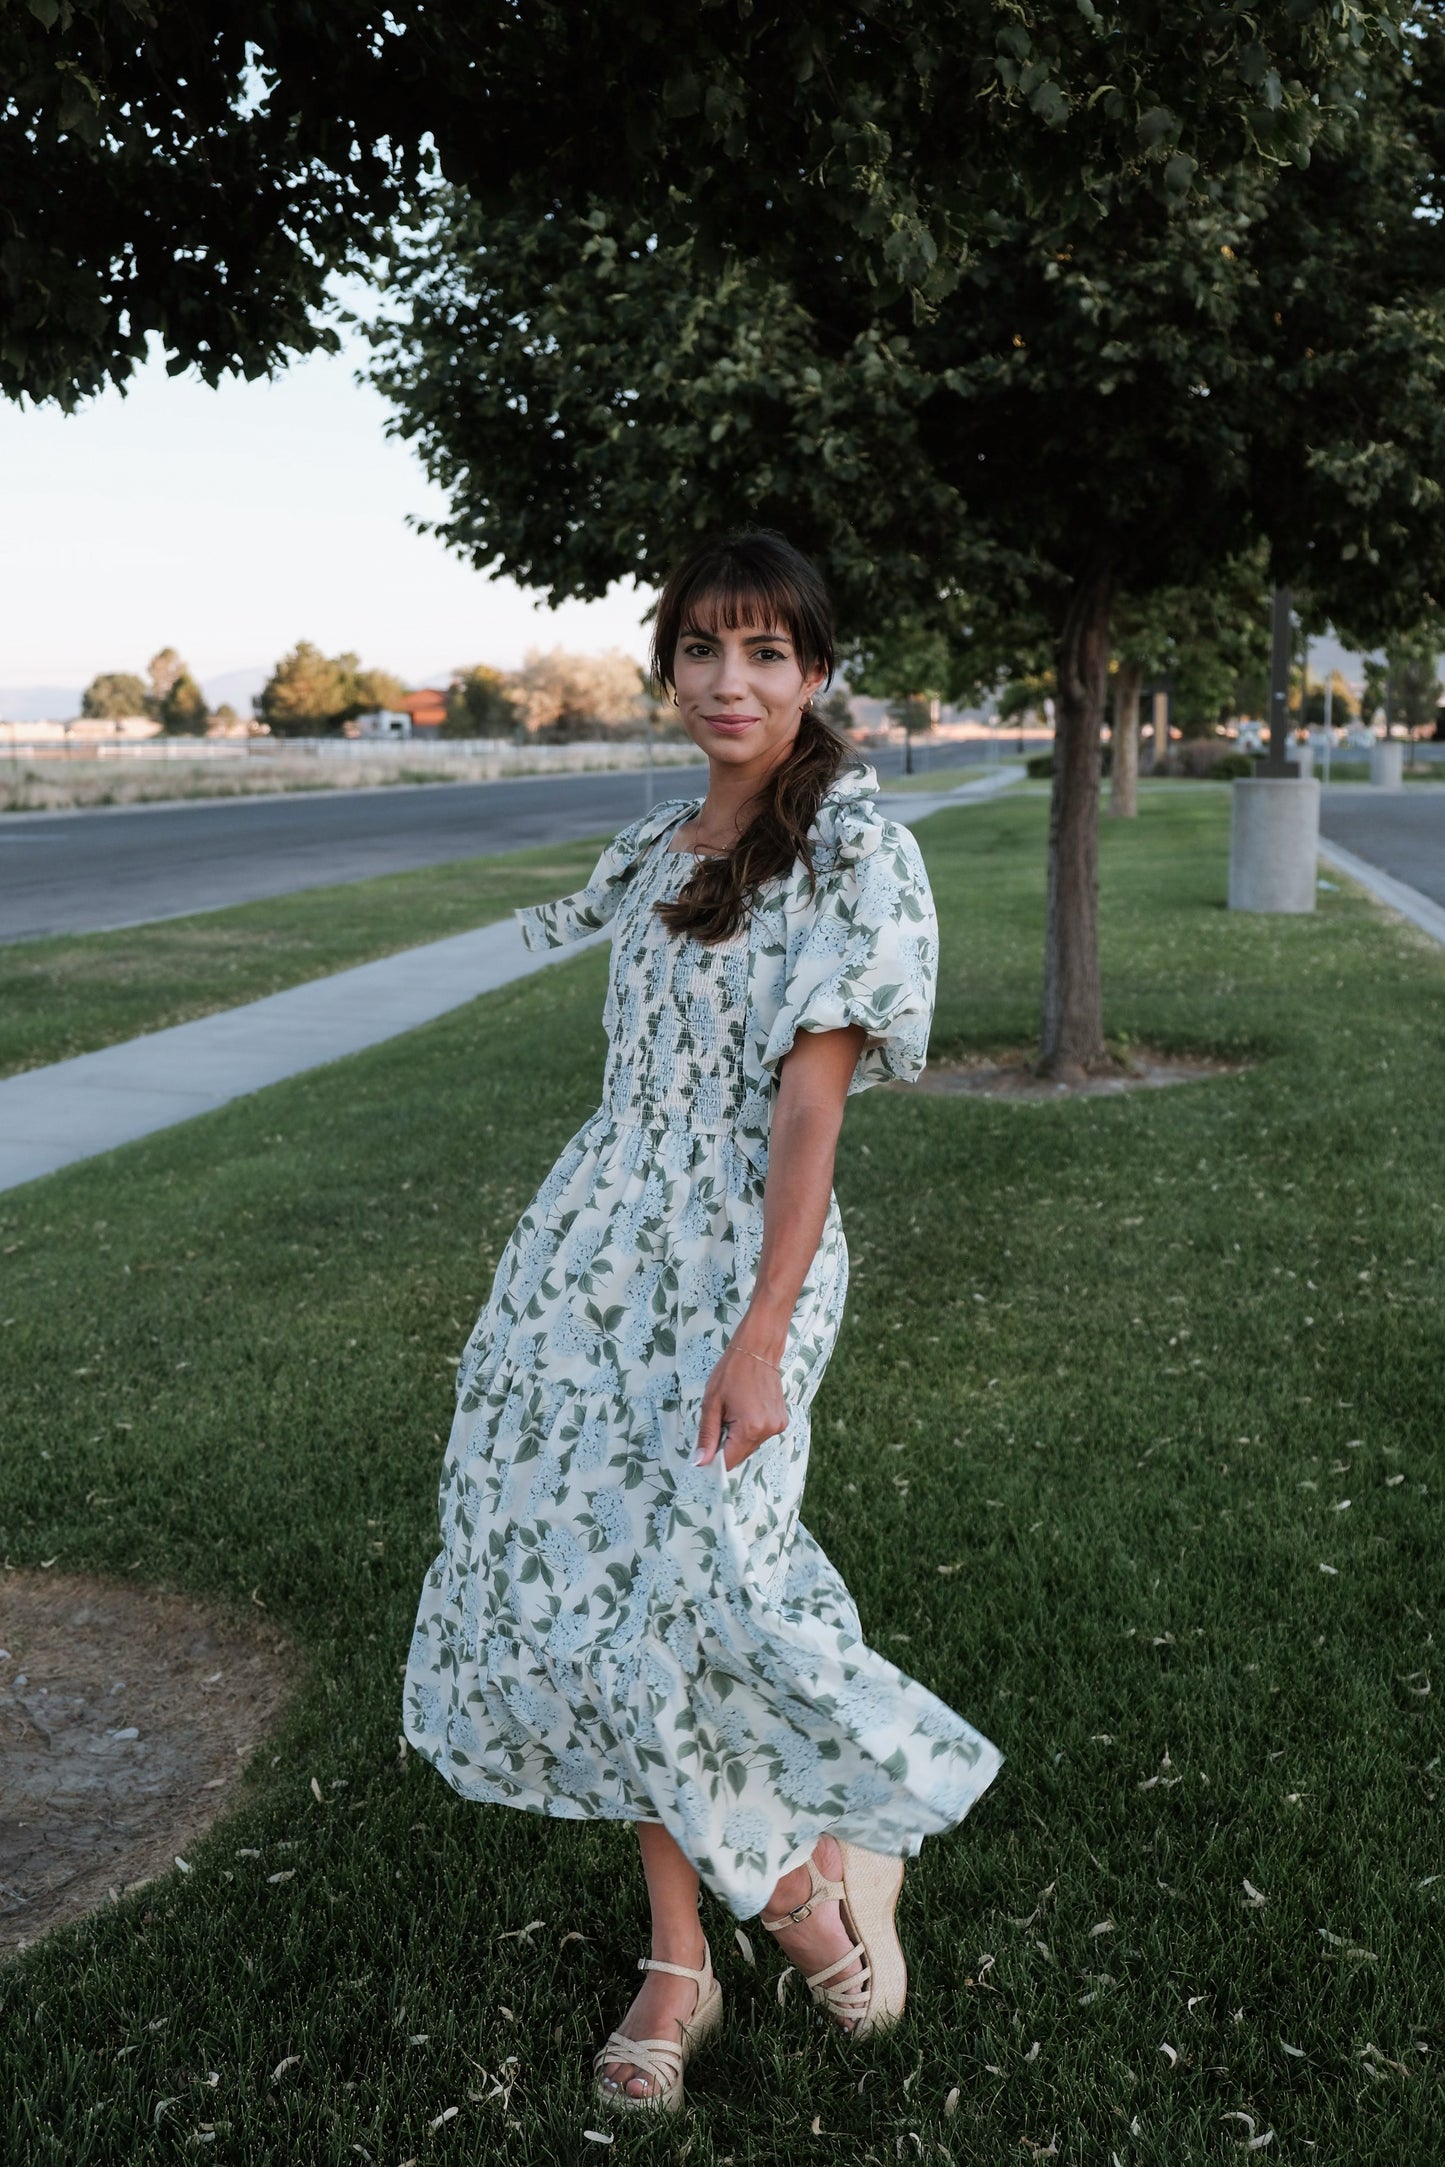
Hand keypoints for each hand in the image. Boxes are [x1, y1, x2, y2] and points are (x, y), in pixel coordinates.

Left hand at [693, 1339, 787, 1470]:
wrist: (757, 1349)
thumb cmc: (732, 1371)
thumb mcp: (711, 1403)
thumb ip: (707, 1436)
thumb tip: (699, 1462)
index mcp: (750, 1428)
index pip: (729, 1461)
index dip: (714, 1458)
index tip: (706, 1446)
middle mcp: (768, 1431)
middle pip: (740, 1455)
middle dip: (726, 1445)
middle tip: (720, 1418)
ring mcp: (777, 1426)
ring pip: (750, 1446)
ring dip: (737, 1437)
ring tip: (734, 1410)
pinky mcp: (781, 1421)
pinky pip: (760, 1435)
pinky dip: (749, 1429)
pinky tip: (745, 1409)